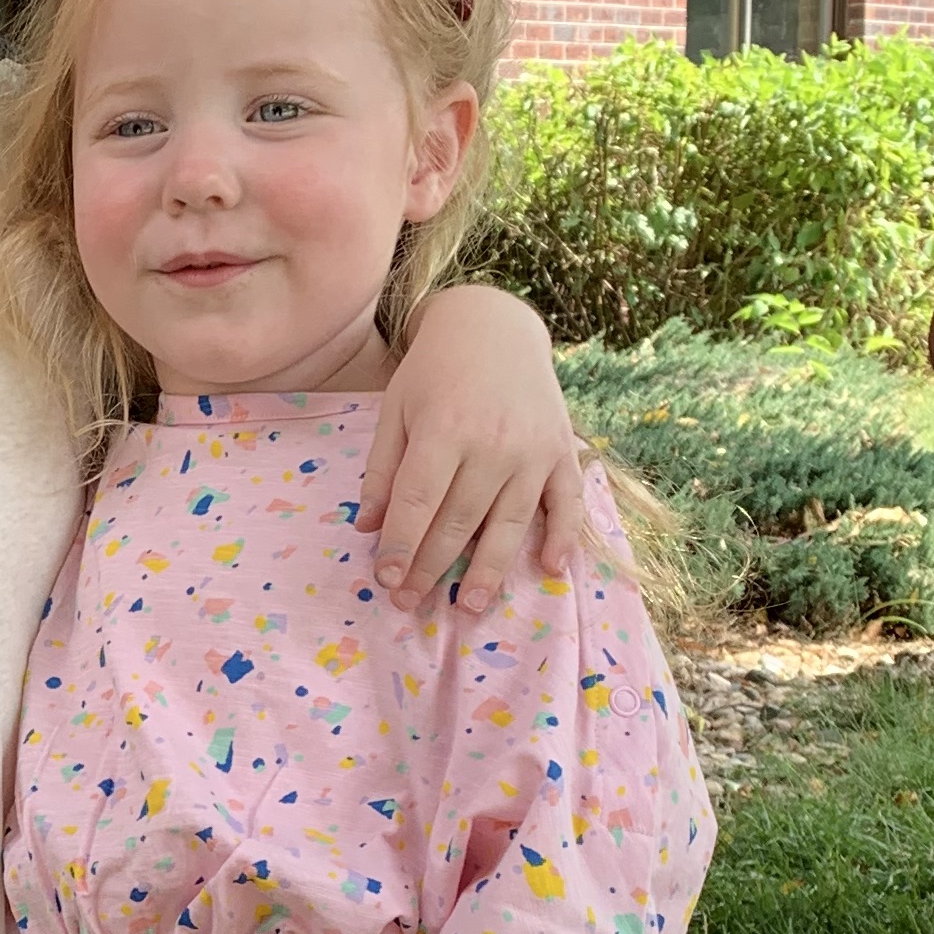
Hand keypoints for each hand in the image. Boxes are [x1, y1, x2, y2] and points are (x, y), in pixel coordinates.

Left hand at [366, 287, 589, 609]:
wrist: (494, 328)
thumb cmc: (435, 371)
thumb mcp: (396, 408)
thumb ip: (382, 468)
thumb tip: (367, 526)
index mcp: (445, 428)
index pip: (418, 501)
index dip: (399, 544)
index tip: (384, 578)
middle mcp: (493, 443)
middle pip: (458, 521)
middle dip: (430, 566)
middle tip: (409, 601)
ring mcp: (534, 450)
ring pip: (509, 523)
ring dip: (488, 570)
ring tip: (466, 606)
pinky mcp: (562, 452)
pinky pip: (567, 502)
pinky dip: (563, 536)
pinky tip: (551, 568)